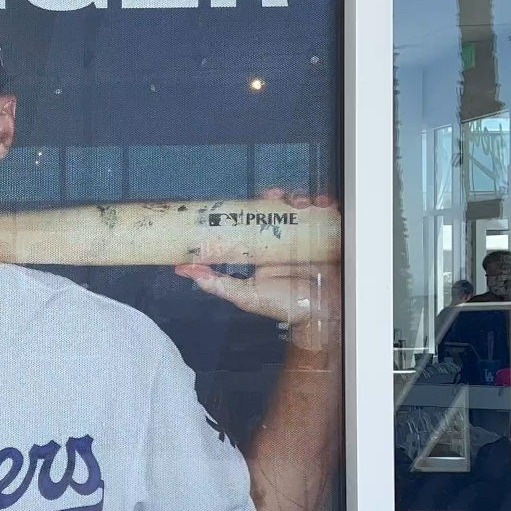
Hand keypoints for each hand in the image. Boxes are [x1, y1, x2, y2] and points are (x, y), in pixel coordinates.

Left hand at [175, 190, 341, 351]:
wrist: (319, 315)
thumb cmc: (284, 307)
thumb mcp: (246, 295)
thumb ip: (216, 283)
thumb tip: (183, 270)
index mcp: (264, 249)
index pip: (258, 219)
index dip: (258, 204)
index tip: (260, 196)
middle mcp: (284, 240)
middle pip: (281, 208)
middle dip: (280, 196)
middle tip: (277, 196)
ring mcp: (306, 238)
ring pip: (303, 208)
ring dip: (301, 198)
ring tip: (301, 203)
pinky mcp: (327, 239)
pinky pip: (327, 216)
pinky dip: (325, 205)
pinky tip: (321, 204)